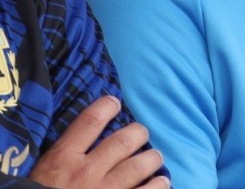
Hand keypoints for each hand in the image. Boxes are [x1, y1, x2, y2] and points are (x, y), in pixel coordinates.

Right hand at [29, 95, 168, 188]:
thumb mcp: (45, 173)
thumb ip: (66, 156)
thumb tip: (90, 136)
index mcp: (63, 160)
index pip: (89, 121)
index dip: (106, 106)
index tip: (114, 102)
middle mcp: (87, 172)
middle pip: (124, 140)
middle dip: (138, 133)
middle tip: (141, 134)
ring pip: (140, 164)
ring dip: (152, 159)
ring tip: (154, 158)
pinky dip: (159, 184)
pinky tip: (162, 181)